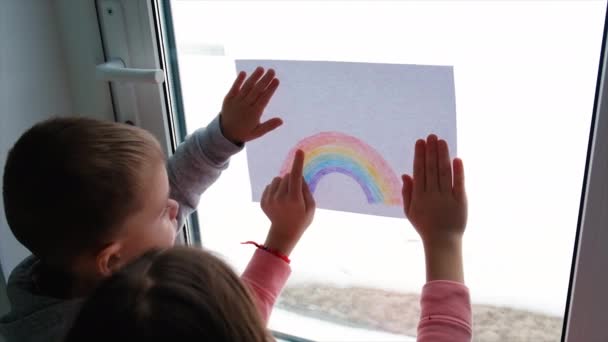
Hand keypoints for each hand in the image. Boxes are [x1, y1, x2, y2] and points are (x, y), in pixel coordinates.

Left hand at [220, 67, 282, 143]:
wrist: (224, 134)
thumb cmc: (244, 132)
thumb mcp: (257, 132)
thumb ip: (269, 126)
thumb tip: (281, 121)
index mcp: (254, 114)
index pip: (264, 98)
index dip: (270, 89)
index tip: (276, 80)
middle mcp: (245, 106)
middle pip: (256, 90)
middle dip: (265, 80)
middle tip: (272, 71)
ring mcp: (236, 101)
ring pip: (246, 87)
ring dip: (254, 77)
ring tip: (261, 68)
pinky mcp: (228, 99)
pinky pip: (234, 88)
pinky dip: (238, 80)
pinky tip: (244, 72)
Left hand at [261, 150, 315, 255]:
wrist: (284, 233)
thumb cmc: (301, 219)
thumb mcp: (311, 207)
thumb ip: (306, 190)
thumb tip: (299, 176)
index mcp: (294, 199)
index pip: (296, 176)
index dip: (298, 163)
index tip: (299, 152)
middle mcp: (280, 198)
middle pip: (286, 176)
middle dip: (292, 179)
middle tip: (295, 192)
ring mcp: (270, 200)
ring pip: (276, 180)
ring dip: (282, 184)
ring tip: (286, 196)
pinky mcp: (263, 201)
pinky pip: (269, 186)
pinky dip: (275, 190)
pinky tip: (279, 201)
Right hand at [401, 134, 466, 281]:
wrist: (442, 242)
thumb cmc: (425, 226)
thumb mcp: (410, 211)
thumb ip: (407, 192)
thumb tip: (406, 174)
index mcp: (419, 197)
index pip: (419, 171)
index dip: (420, 156)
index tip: (420, 142)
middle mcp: (432, 195)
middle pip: (431, 169)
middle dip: (431, 151)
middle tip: (432, 136)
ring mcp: (447, 198)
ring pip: (444, 173)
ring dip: (442, 156)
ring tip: (441, 142)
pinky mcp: (460, 202)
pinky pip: (459, 184)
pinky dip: (458, 171)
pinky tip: (457, 159)